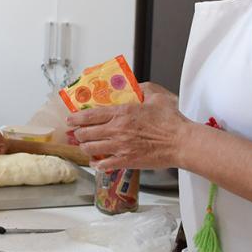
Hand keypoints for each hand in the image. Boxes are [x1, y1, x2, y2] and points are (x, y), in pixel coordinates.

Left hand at [67, 82, 190, 170]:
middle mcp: (117, 130)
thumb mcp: (156, 95)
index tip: (70, 119)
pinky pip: (104, 164)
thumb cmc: (172, 120)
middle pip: (86, 133)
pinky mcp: (126, 161)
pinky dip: (96, 163)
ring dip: (85, 147)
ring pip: (91, 148)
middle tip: (76, 133)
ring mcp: (120, 147)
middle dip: (78, 133)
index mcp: (122, 113)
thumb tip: (134, 86)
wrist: (182, 142)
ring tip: (85, 145)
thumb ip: (142, 88)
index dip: (76, 118)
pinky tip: (96, 162)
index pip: (90, 115)